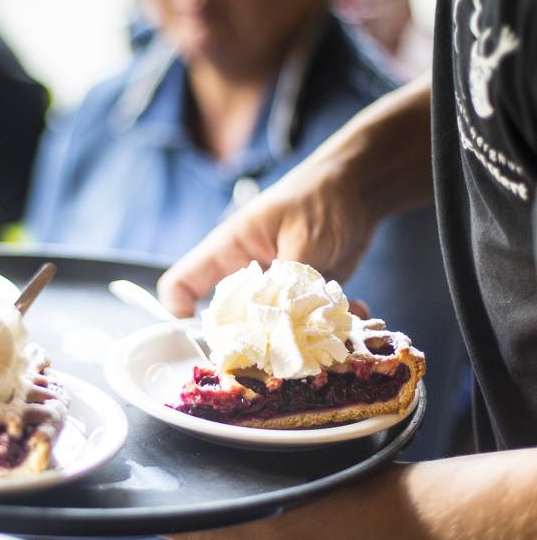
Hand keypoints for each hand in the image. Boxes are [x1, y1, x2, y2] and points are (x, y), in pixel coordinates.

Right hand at [157, 75, 433, 316]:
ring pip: (271, 330)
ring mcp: (274, 290)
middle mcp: (245, 275)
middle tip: (279, 352)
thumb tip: (280, 327)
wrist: (360, 187)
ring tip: (329, 328)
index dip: (179, 313)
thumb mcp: (303, 240)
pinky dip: (332, 327)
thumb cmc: (322, 198)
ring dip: (300, 337)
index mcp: (229, 251)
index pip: (183, 282)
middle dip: (250, 342)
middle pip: (227, 321)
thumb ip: (288, 284)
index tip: (201, 339)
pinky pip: (309, 326)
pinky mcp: (303, 300)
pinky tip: (356, 313)